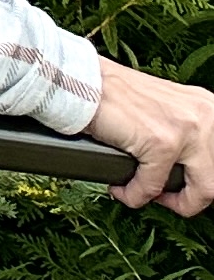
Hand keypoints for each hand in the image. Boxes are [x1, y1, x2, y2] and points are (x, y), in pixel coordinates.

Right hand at [89, 54, 213, 211]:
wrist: (79, 80)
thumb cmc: (112, 93)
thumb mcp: (164, 108)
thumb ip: (181, 131)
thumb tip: (184, 167)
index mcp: (207, 107)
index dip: (199, 181)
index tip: (179, 187)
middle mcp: (205, 116)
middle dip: (188, 199)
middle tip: (161, 197)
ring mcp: (186, 130)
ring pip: (200, 191)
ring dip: (164, 199)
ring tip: (141, 193)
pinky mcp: (161, 143)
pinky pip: (153, 187)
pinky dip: (133, 194)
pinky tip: (119, 187)